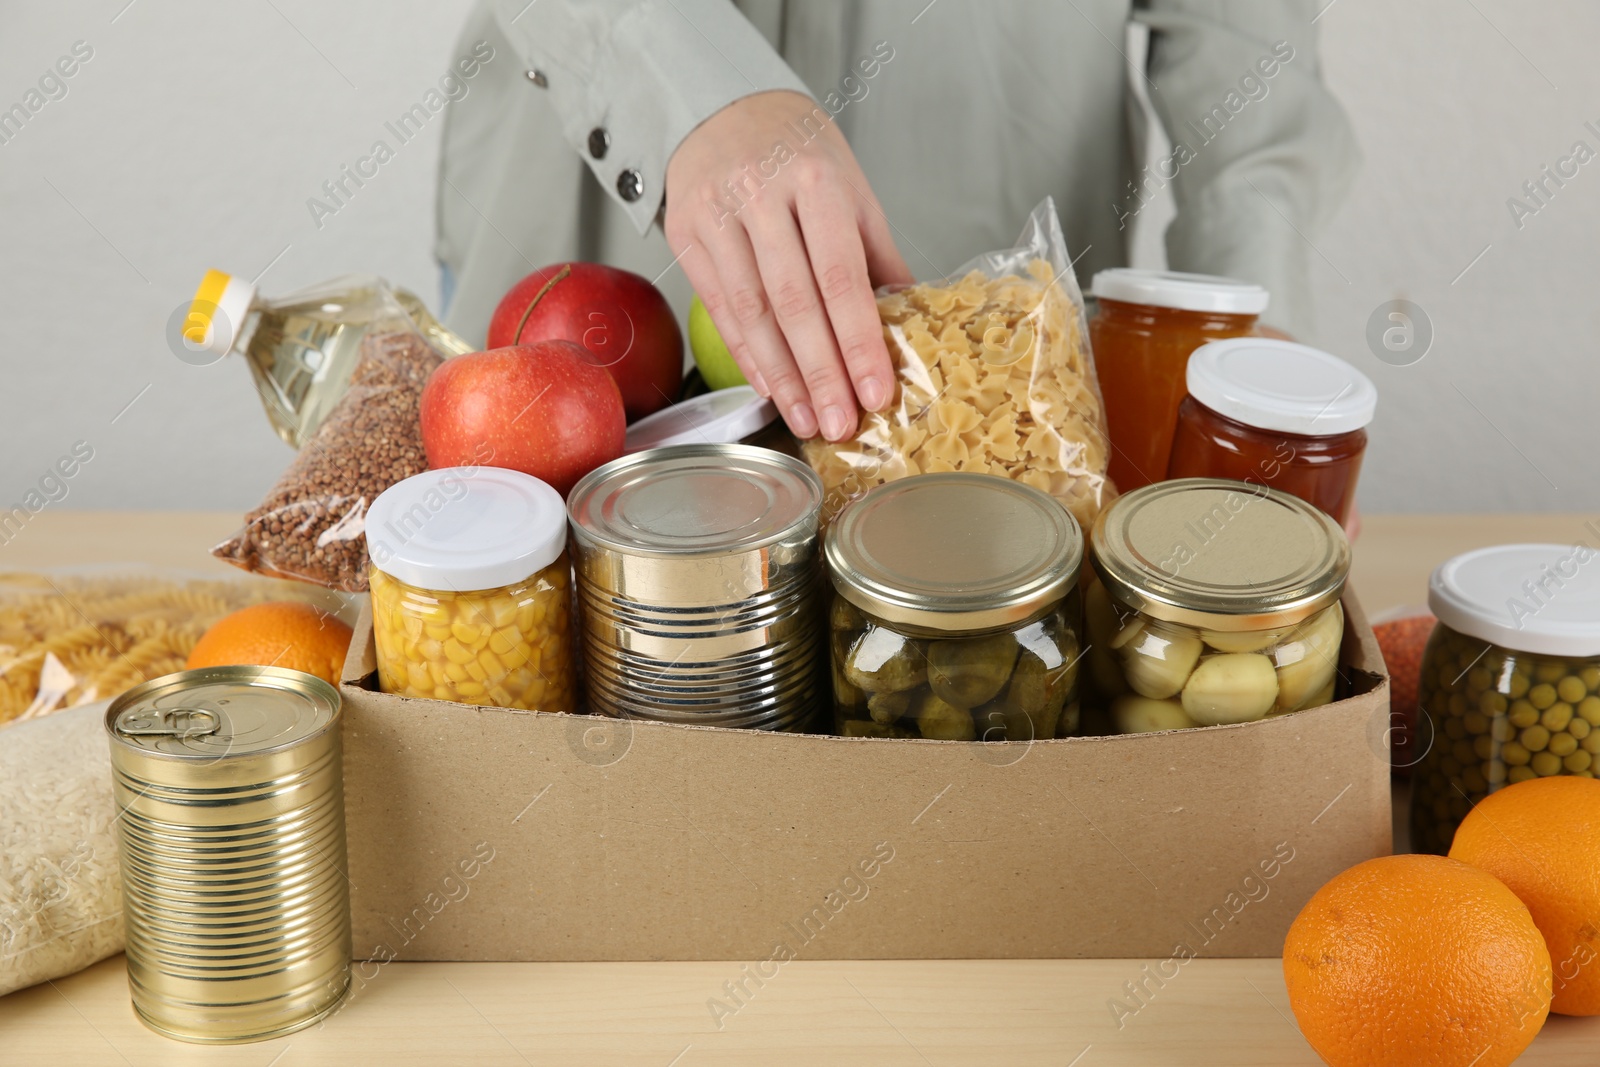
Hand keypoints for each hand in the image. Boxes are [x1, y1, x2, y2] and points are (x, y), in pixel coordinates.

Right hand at [665, 90, 912, 440]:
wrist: (725, 108)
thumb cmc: (798, 153)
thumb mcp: (850, 188)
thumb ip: (876, 256)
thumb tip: (910, 321)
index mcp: (815, 182)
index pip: (841, 278)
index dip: (858, 342)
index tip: (876, 392)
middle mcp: (761, 196)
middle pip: (794, 304)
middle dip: (822, 374)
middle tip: (842, 423)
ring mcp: (717, 215)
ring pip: (752, 313)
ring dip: (783, 378)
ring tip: (809, 419)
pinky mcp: (685, 233)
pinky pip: (720, 309)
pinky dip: (749, 355)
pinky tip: (773, 388)